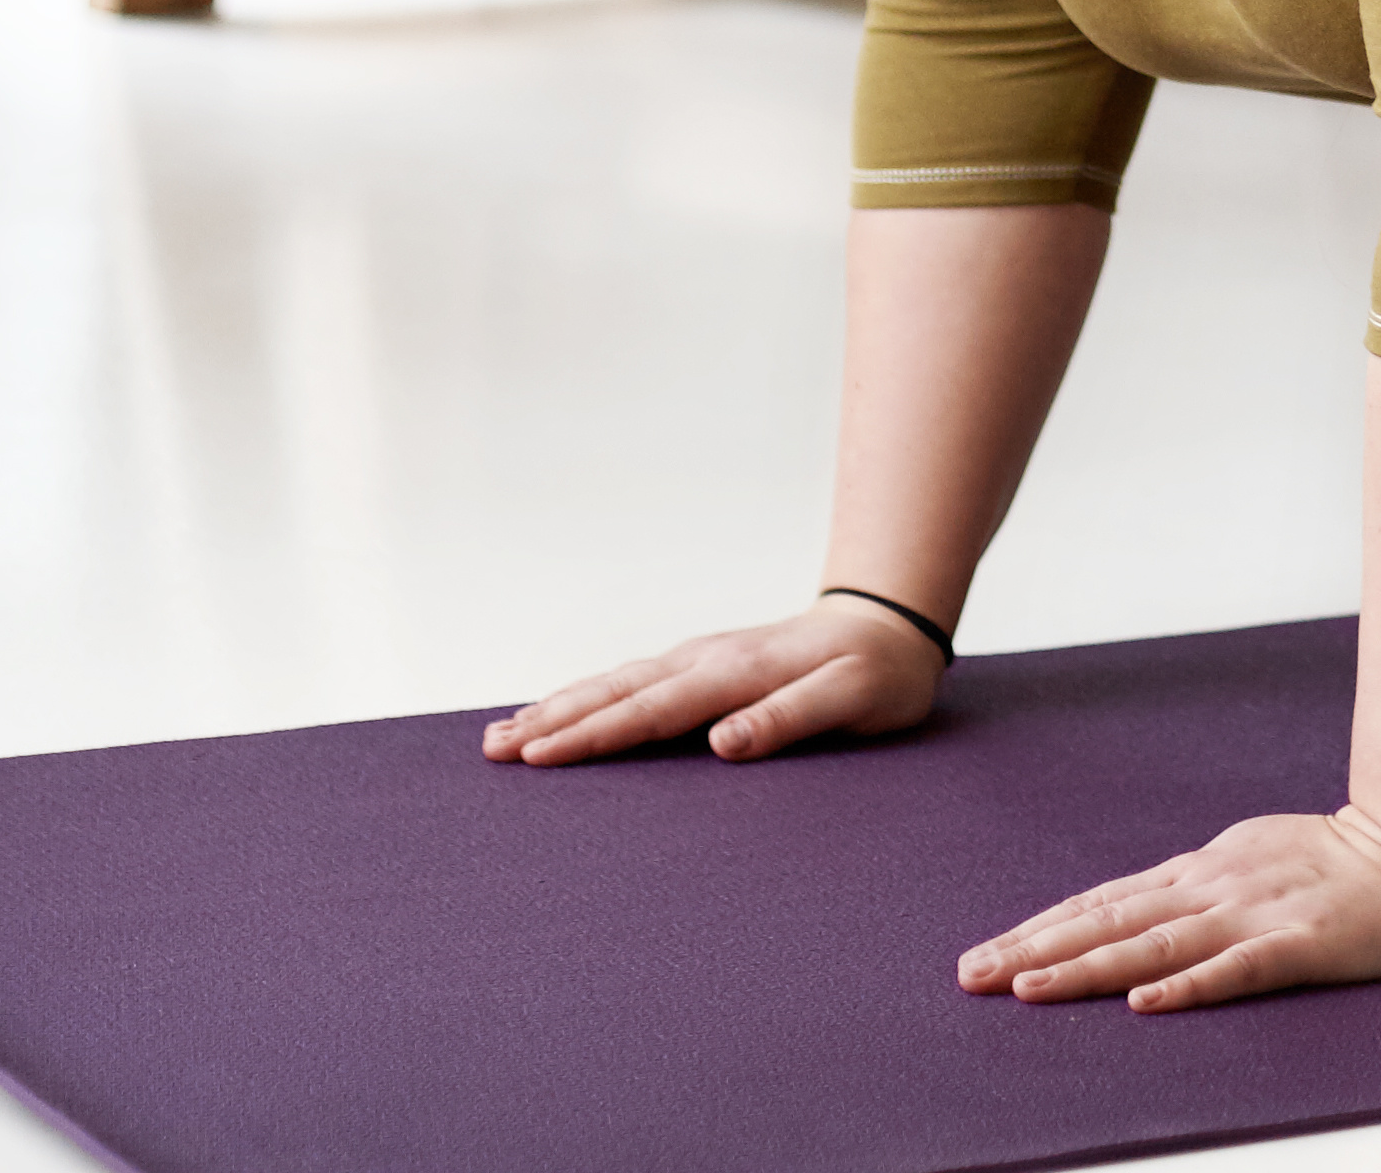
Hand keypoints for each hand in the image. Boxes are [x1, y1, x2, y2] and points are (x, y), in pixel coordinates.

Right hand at [482, 596, 942, 766]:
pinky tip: (561, 711)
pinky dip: (587, 697)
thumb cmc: (877, 674)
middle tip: (491, 750)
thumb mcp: (853, 700)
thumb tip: (722, 743)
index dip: (593, 735)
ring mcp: (699, 659)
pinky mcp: (701, 666)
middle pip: (615, 692)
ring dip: (558, 707)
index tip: (538, 757)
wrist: (889, 625)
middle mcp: (705, 660)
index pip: (651, 711)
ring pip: (615, 683)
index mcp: (734, 674)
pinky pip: (631, 682)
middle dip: (551, 720)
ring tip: (502, 733)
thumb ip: (790, 719)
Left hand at [956, 806, 1380, 1011]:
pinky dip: (1190, 986)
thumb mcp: (1250, 859)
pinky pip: (1239, 969)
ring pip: (1156, 945)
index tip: (984, 957)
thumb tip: (1129, 910)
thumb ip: (1193, 888)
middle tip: (971, 979)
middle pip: (1110, 923)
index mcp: (1202, 873)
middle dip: (1036, 952)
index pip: (1104, 903)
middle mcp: (1215, 889)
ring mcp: (1257, 915)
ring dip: (1088, 969)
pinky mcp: (1303, 945)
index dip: (1041, 930)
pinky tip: (1147, 1004)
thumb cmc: (1338, 862)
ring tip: (1028, 992)